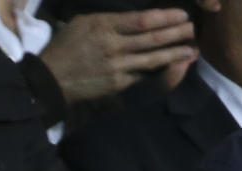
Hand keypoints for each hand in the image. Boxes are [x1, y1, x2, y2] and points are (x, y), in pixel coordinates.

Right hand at [40, 9, 196, 104]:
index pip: (143, 20)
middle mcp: (113, 46)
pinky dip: (160, 72)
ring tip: (191, 50)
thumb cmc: (64, 48)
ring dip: (175, 54)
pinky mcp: (116, 84)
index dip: (166, 17)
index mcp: (104, 26)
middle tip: (192, 30)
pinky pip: (143, 76)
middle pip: (153, 38)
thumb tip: (132, 18)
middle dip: (177, 33)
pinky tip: (172, 67)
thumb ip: (108, 19)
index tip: (181, 15)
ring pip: (153, 59)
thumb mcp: (82, 23)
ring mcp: (116, 67)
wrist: (49, 80)